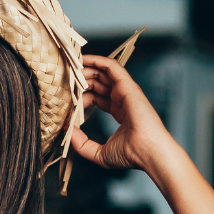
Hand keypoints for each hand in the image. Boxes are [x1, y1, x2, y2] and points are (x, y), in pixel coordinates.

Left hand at [72, 55, 175, 172]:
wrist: (148, 152)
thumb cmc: (130, 155)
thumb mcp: (99, 153)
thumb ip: (82, 144)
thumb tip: (68, 131)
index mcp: (120, 112)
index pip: (96, 98)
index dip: (81, 97)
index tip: (67, 101)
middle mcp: (123, 99)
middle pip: (99, 82)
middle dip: (81, 79)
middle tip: (65, 77)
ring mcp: (126, 92)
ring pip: (104, 72)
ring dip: (87, 67)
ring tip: (71, 64)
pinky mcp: (128, 86)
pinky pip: (112, 67)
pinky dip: (98, 60)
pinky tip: (84, 59)